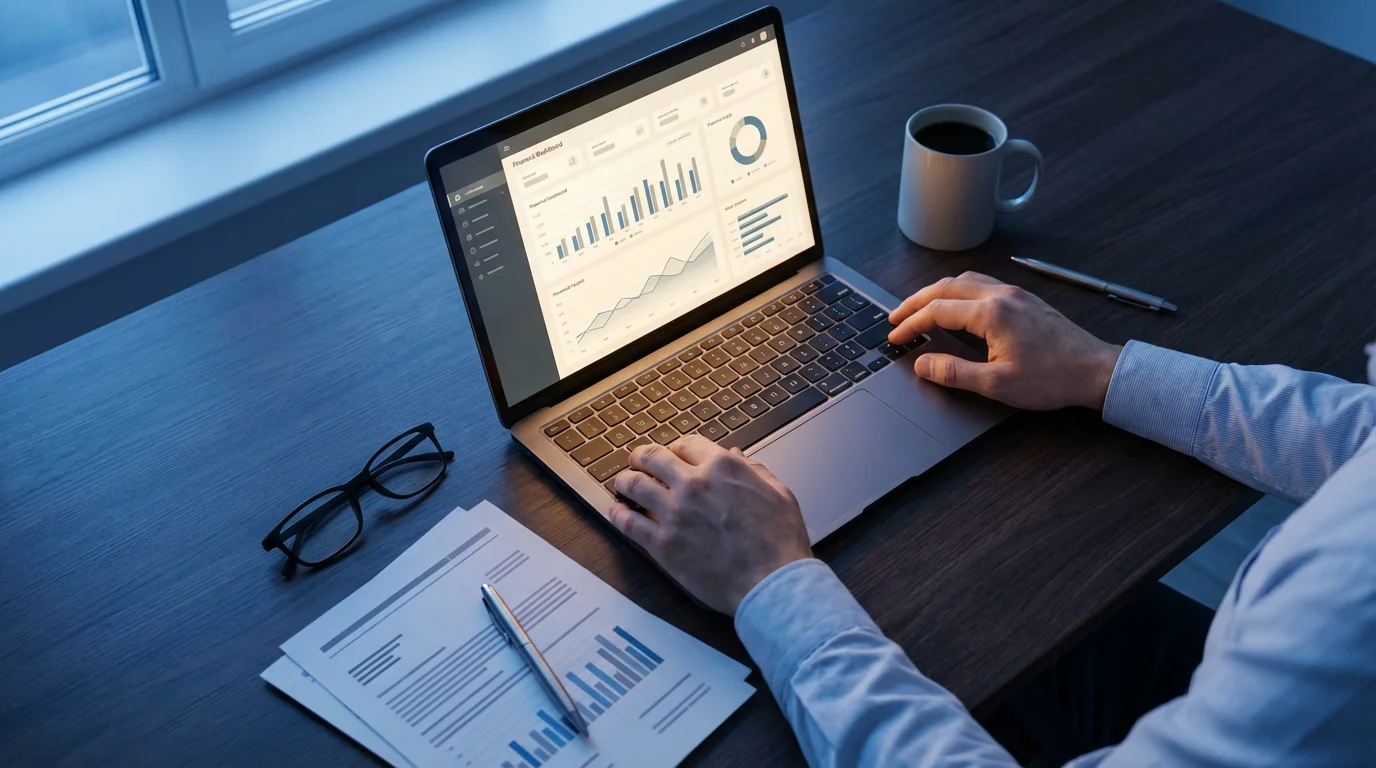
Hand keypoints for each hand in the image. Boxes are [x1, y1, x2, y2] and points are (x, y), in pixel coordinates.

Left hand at [607, 436, 811, 614]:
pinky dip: (618, 514)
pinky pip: (629, 523)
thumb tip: (735, 457)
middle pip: (653, 458)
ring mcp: (674, 514)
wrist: (770, 581)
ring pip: (634, 485)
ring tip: (621, 483)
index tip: (672, 454)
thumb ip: (753, 470)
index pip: (687, 445)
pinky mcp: (663, 544)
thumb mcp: (778, 492)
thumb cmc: (779, 540)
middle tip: (636, 461)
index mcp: (722, 467)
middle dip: (641, 457)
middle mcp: (694, 484)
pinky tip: (616, 511)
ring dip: (624, 480)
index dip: (677, 448)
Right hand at [887, 272, 1122, 410]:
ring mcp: (1014, 294)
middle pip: (946, 287)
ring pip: (964, 280)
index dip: (911, 324)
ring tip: (919, 308)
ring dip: (936, 292)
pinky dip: (958, 290)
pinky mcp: (1024, 299)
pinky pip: (982, 283)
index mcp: (991, 313)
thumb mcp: (997, 384)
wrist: (1094, 370)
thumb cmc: (1051, 379)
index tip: (895, 337)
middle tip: (895, 317)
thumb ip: (954, 372)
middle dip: (915, 301)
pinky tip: (956, 303)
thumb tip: (923, 364)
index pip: (937, 311)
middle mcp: (1001, 295)